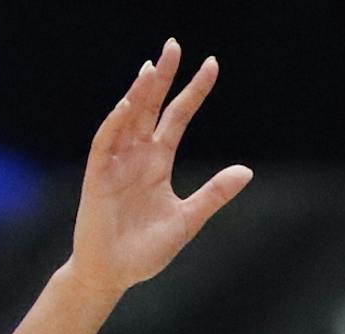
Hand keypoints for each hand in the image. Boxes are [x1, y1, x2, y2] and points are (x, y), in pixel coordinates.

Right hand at [68, 38, 252, 296]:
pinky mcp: (97, 178)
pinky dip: (115, 124)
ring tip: (153, 69)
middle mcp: (137, 156)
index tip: (212, 65)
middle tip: (174, 46)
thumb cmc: (146, 250)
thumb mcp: (188, 220)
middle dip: (162, 78)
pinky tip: (127, 106)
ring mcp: (115, 164)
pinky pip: (105, 144)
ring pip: (128, 119)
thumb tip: (247, 171)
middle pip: (151, 107)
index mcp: (158, 162)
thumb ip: (214, 194)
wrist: (113, 275)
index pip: (178, 116)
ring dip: (139, 94)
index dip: (194, 92)